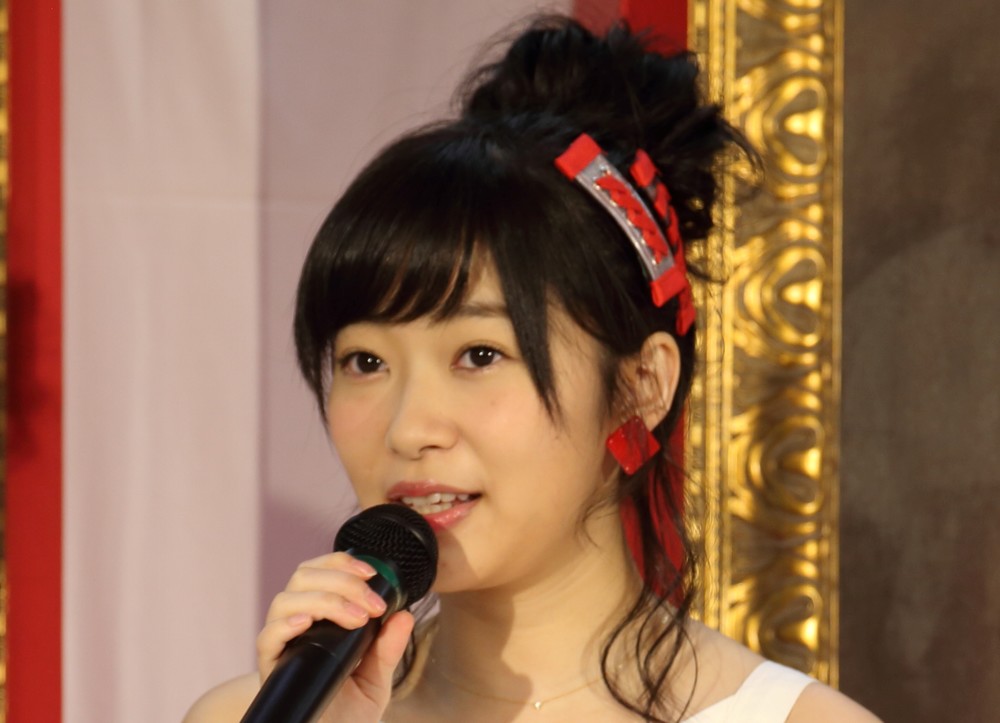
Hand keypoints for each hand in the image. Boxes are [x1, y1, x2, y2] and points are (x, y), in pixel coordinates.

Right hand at [257, 552, 414, 722]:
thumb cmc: (346, 713)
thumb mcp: (375, 680)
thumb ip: (388, 649)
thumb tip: (405, 615)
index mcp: (320, 619)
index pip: (321, 571)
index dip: (343, 563)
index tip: (372, 573)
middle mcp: (297, 625)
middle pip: (304, 576)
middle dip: (342, 581)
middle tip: (372, 606)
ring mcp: (283, 645)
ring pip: (286, 599)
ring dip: (325, 599)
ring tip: (355, 619)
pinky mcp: (270, 668)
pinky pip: (267, 636)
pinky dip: (285, 625)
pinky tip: (306, 624)